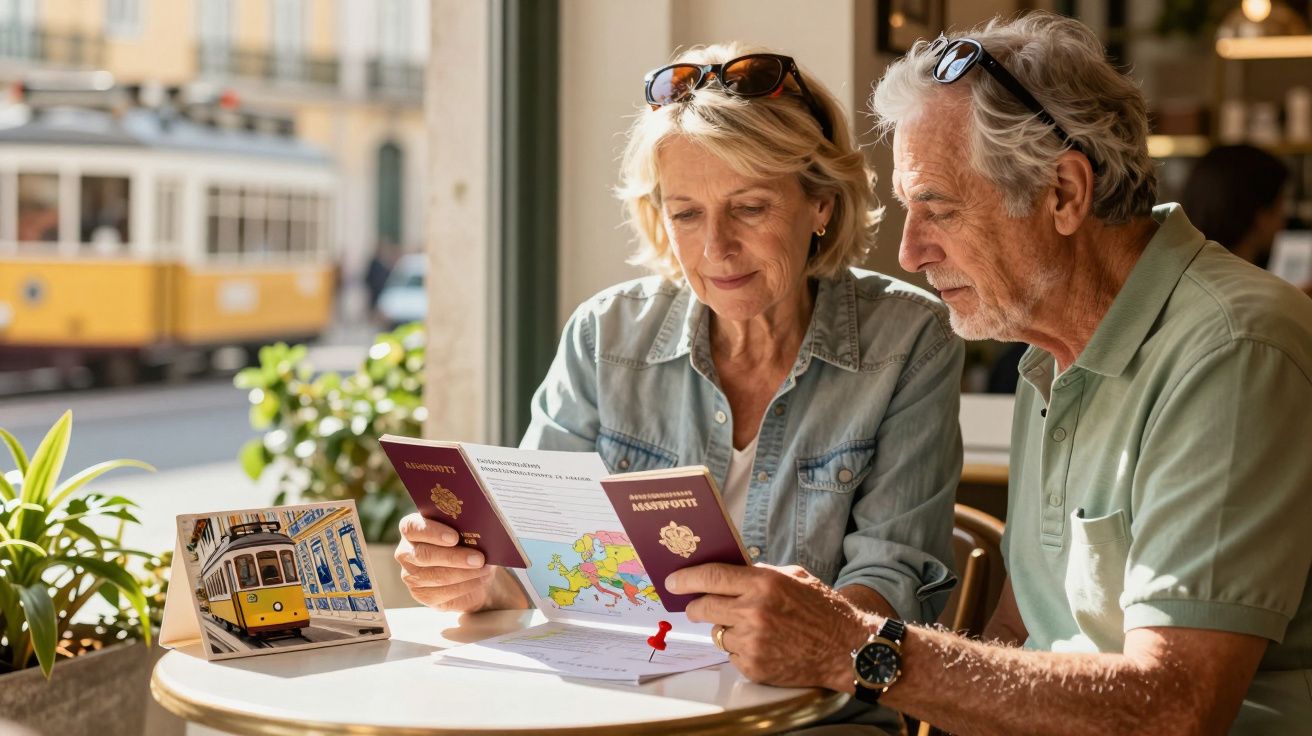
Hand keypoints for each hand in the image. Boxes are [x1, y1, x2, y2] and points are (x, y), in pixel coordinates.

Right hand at [394, 513, 497, 611]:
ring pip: (437, 576)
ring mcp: (411, 576)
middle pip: (424, 555)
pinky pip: (444, 592)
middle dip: (454, 557)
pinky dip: (466, 586)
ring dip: (465, 573)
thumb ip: (464, 527)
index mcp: (411, 529)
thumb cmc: (465, 543)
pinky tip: (479, 580)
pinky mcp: (422, 595)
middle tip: (478, 558)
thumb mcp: (464, 531)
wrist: (472, 571)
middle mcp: (406, 552)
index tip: (454, 537)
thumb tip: (478, 530)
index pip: (412, 527)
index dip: (432, 532)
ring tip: (484, 569)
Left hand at [667, 563, 877, 690]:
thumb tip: (726, 572)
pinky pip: (731, 653)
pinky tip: (763, 644)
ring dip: (726, 628)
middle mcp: (754, 611)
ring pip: (717, 632)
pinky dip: (740, 648)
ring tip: (752, 627)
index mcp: (763, 583)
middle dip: (695, 606)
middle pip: (703, 607)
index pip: (710, 577)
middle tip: (696, 606)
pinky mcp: (753, 666)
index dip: (685, 578)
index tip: (672, 581)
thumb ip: (758, 573)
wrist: (847, 648)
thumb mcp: (793, 576)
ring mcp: (752, 641)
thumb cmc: (822, 609)